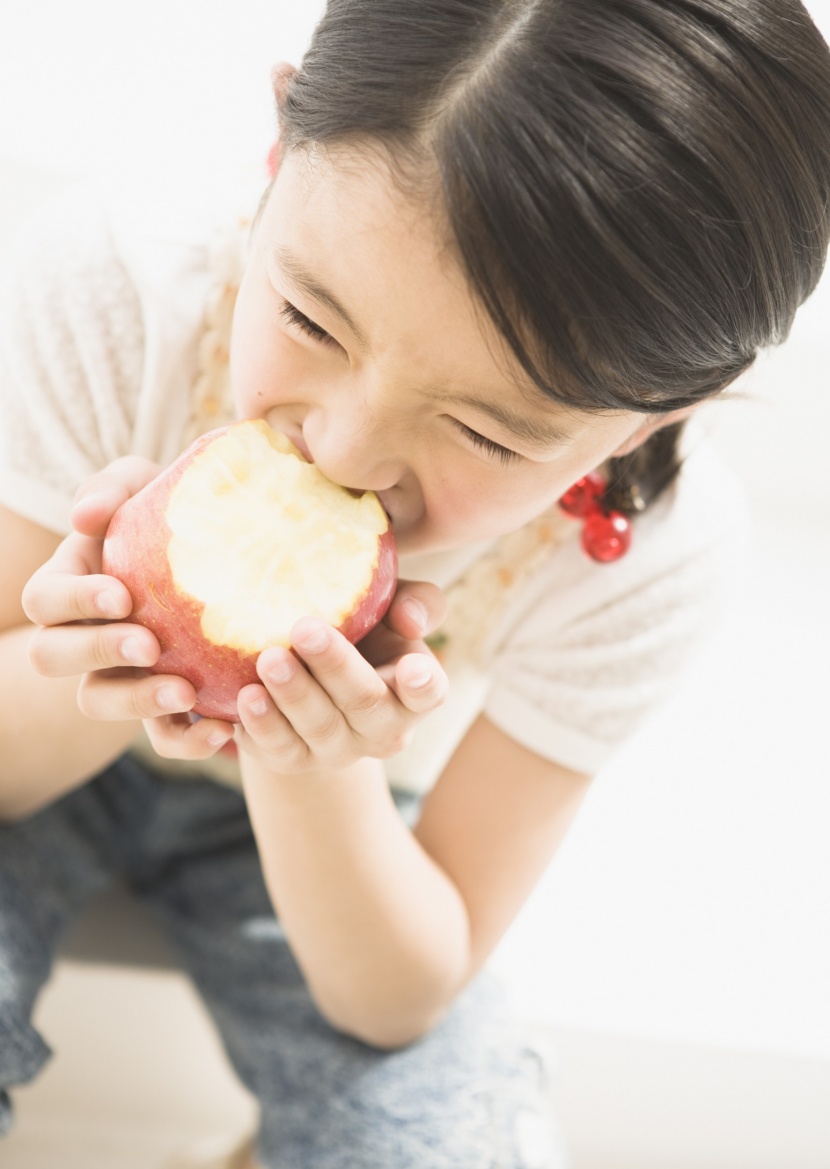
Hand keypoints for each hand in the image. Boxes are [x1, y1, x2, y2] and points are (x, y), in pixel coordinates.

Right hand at [21, 458, 235, 757]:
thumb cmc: (168, 513)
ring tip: (187, 693)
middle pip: (52, 657)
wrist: (221, 553)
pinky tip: (227, 731)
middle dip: (98, 651)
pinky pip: (161, 737)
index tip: (122, 595)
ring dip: (137, 702)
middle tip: (150, 645)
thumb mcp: (141, 486)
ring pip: (98, 702)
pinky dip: (188, 740)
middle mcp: (80, 635)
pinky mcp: (160, 706)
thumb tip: (86, 516)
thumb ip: (112, 489)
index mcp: (68, 586)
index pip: (45, 599)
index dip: (76, 601)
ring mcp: (117, 674)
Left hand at [175, 581, 449, 775]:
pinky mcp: (294, 760)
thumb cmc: (360, 630)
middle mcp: (383, 728)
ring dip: (294, 694)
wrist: (311, 673)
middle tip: (304, 629)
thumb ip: (412, 603)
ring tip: (269, 659)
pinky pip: (279, 749)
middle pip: (365, 703)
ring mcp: (339, 750)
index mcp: (414, 690)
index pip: (429, 691)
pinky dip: (262, 725)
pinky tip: (246, 696)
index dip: (423, 684)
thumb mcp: (387, 609)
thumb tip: (409, 620)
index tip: (412, 667)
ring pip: (320, 727)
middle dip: (335, 666)